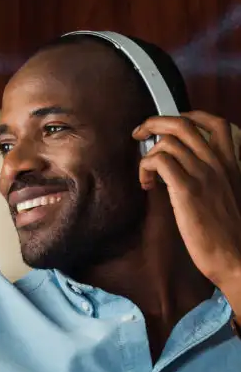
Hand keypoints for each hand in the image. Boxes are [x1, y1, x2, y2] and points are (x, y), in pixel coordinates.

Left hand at [132, 111, 240, 296]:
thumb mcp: (227, 194)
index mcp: (229, 163)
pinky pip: (159, 161)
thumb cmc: (227, 231)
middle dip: (153, 123)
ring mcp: (203, 175)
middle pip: (182, 124)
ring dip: (147, 154)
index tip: (168, 125)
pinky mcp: (187, 190)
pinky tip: (146, 185)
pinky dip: (145, 168)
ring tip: (146, 174)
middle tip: (139, 134)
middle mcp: (217, 163)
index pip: (215, 123)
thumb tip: (186, 167)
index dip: (188, 116)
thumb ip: (212, 176)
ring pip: (167, 142)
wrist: (236, 256)